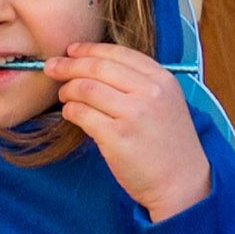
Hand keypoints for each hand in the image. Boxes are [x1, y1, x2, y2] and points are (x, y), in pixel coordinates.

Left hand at [49, 41, 209, 220]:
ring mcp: (133, 114)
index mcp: (162, 80)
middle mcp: (149, 92)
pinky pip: (81, 113)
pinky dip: (70, 110)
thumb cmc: (169, 145)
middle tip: (52, 67)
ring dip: (68, 90)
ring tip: (64, 95)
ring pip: (85, 88)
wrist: (181, 183)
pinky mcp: (116, 136)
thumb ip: (139, 83)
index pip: (118, 53)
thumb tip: (94, 67)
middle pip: (97, 67)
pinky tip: (70, 113)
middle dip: (69, 65)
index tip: (72, 51)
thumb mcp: (167, 103)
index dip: (90, 50)